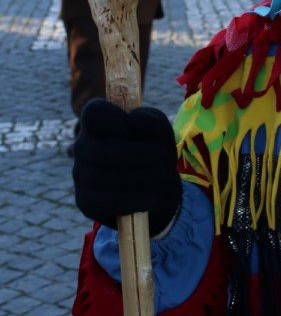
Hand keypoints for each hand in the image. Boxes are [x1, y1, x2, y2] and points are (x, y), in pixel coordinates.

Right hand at [73, 99, 181, 235]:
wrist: (156, 190)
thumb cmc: (154, 151)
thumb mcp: (161, 132)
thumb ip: (152, 121)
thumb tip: (134, 119)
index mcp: (97, 121)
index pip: (94, 113)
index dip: (115, 118)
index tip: (135, 124)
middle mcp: (82, 146)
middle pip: (104, 151)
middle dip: (141, 155)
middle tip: (165, 158)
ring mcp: (80, 175)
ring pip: (105, 178)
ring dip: (142, 179)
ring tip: (163, 179)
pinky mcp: (85, 201)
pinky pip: (106, 202)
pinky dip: (133, 200)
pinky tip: (151, 199)